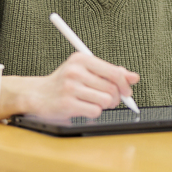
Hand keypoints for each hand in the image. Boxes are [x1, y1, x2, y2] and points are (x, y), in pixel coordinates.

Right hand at [0, 52, 138, 120]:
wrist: (38, 94)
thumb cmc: (66, 82)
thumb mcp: (86, 70)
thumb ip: (110, 73)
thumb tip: (134, 77)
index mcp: (82, 59)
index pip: (113, 71)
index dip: (124, 83)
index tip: (127, 91)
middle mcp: (75, 71)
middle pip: (111, 88)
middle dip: (116, 97)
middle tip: (112, 100)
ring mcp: (70, 87)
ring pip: (105, 101)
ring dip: (105, 105)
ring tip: (95, 103)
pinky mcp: (67, 104)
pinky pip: (95, 111)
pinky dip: (94, 112)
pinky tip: (84, 107)